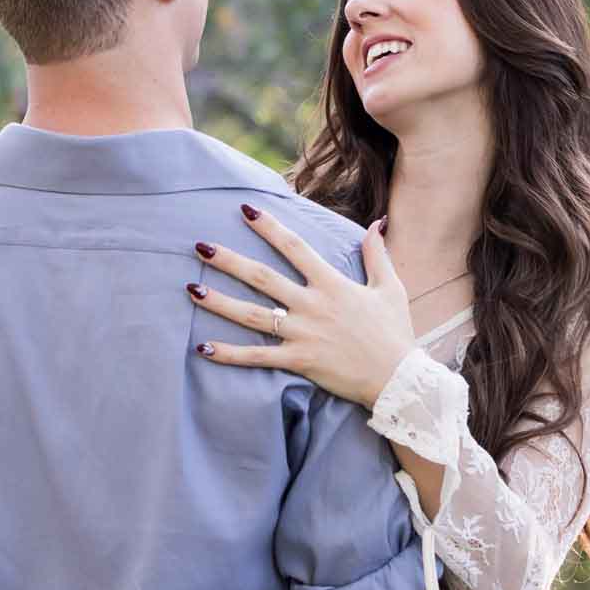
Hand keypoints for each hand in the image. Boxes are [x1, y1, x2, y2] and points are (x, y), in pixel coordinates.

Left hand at [189, 205, 415, 408]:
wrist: (397, 379)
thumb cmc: (395, 333)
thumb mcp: (391, 288)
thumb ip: (377, 254)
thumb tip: (377, 222)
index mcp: (332, 284)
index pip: (294, 247)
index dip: (269, 227)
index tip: (245, 210)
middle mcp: (312, 305)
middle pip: (262, 277)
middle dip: (229, 260)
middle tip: (199, 246)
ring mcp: (303, 334)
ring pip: (252, 315)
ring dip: (220, 302)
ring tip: (191, 289)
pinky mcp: (298, 361)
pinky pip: (257, 358)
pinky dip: (229, 354)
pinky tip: (202, 348)